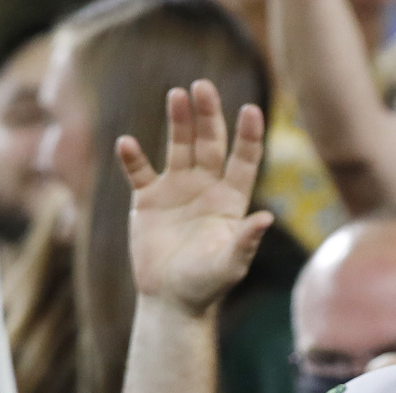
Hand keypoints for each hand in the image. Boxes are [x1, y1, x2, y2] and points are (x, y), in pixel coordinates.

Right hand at [119, 79, 271, 316]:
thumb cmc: (206, 286)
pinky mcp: (147, 199)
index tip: (251, 110)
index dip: (248, 136)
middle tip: (202, 87)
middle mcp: (205, 189)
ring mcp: (176, 190)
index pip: (244, 162)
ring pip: (178, 147)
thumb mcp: (229, 265)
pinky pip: (139, 171)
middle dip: (208, 116)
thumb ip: (245, 241)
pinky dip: (133, 158)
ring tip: (176, 96)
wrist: (171, 301)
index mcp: (230, 202)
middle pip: (209, 144)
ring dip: (177, 122)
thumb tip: (267, 219)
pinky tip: (127, 144)